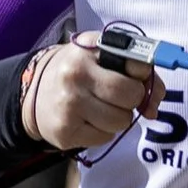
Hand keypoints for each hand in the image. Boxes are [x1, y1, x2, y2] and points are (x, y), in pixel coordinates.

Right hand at [22, 33, 161, 153]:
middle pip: (131, 95)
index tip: (141, 81)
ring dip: (119, 118)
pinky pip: (105, 137)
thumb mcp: (100, 56)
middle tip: (121, 98)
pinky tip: (88, 120)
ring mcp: (69, 104)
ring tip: (101, 109)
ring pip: (121, 121)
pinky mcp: (65, 131)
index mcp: (89, 50)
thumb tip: (155, 104)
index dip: (146, 76)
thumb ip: (136, 70)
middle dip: (134, 100)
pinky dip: (103, 132)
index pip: (138, 63)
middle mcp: (76, 75)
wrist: (33, 92)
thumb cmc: (78, 72)